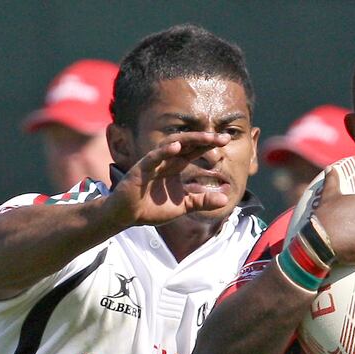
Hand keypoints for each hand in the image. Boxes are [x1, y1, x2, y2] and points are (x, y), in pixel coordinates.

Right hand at [105, 132, 230, 226]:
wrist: (128, 216)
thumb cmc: (152, 208)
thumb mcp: (183, 206)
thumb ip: (202, 201)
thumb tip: (226, 199)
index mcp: (175, 167)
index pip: (194, 151)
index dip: (209, 144)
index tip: (226, 139)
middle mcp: (165, 161)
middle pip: (187, 144)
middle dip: (204, 139)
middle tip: (223, 137)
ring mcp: (153, 163)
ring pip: (171, 145)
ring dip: (189, 140)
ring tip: (206, 137)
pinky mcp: (141, 169)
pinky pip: (153, 157)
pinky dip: (164, 151)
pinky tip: (176, 147)